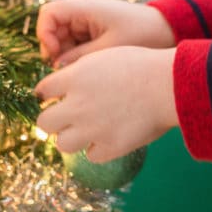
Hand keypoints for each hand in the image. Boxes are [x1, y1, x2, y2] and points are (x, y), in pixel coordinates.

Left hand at [35, 46, 177, 162]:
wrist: (168, 84)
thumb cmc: (142, 65)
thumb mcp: (104, 56)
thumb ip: (80, 71)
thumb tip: (64, 84)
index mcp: (74, 78)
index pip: (43, 91)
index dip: (49, 94)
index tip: (57, 96)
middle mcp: (77, 105)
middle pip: (44, 122)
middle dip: (54, 119)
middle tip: (68, 117)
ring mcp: (92, 128)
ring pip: (62, 144)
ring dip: (72, 138)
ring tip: (87, 130)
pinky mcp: (110, 147)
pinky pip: (91, 155)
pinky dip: (98, 149)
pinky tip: (109, 137)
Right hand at [36, 0, 174, 67]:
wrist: (167, 30)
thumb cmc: (142, 34)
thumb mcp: (109, 48)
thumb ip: (79, 57)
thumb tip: (56, 67)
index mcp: (85, 8)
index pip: (49, 13)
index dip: (45, 33)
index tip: (55, 53)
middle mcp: (83, 12)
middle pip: (53, 27)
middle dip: (55, 49)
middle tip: (65, 69)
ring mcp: (88, 22)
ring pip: (63, 38)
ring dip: (65, 55)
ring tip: (79, 71)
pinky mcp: (94, 33)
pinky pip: (75, 44)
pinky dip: (76, 56)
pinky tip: (88, 69)